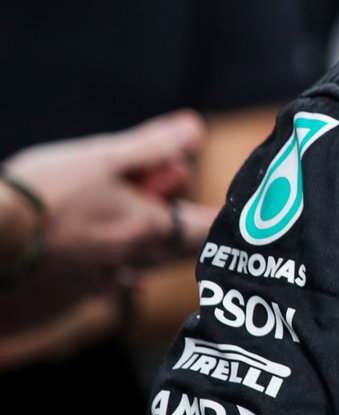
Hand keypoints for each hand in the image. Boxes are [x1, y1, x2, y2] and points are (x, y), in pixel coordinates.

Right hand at [2, 110, 213, 271]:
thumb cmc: (45, 192)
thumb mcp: (104, 157)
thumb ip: (153, 146)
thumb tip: (195, 130)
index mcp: (148, 228)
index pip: (205, 229)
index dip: (217, 212)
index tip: (218, 199)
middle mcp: (133, 258)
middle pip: (179, 247)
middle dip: (183, 222)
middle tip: (168, 194)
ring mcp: (104, 275)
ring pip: (148, 261)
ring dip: (154, 240)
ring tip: (139, 213)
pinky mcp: (78, 284)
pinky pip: (115, 279)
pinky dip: (124, 266)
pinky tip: (118, 258)